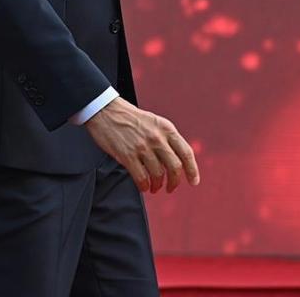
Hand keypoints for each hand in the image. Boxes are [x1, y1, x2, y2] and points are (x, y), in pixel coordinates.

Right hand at [83, 97, 199, 193]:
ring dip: (157, 185)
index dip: (192, 170)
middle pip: (174, 167)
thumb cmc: (130, 118)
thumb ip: (166, 138)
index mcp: (166, 129)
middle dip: (174, 182)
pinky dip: (144, 186)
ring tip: (153, 187)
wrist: (106, 111)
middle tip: (170, 188)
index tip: (194, 181)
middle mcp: (157, 138)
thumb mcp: (154, 122)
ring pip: (158, 175)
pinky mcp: (128, 155)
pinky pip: (141, 178)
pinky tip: (143, 186)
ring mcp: (142, 147)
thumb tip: (175, 160)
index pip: (186, 153)